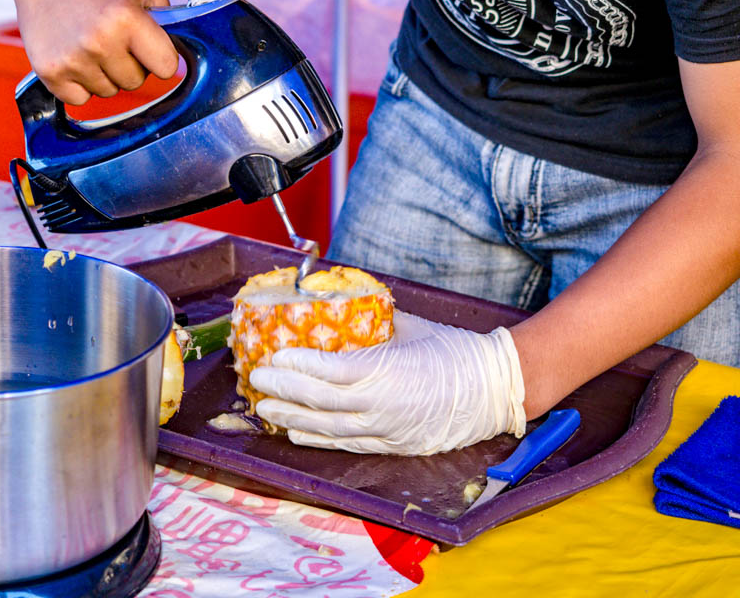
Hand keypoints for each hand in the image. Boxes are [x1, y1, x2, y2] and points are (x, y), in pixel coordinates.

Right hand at [8, 0, 178, 104]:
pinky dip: (79, 83)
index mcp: (127, 19)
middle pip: (135, 82)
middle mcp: (99, 41)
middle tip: (112, 36)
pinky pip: (80, 98)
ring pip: (108, 91)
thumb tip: (180, 59)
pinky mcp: (49, 72)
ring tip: (89, 41)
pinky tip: (72, 54)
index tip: (149, 45)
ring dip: (104, 73)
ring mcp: (72, 59)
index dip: (160, 57)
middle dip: (129, 64)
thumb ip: (166, 25)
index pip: (166, 67)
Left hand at [249, 312, 525, 454]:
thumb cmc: (454, 351)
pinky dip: (319, 439)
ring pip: (330, 428)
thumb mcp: (410, 327)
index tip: (276, 356)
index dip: (300, 365)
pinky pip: (349, 445)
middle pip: (322, 401)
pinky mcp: (394, 445)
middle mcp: (383, 405)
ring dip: (294, 418)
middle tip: (257, 380)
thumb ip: (373, 321)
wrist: (495, 390)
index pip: (332, 370)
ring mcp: (388, 429)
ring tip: (266, 409)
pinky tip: (296, 433)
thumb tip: (341, 306)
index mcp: (388, 370)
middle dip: (285, 391)